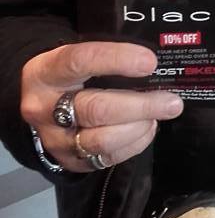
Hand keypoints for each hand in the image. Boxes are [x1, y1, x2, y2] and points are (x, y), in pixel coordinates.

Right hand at [21, 42, 182, 172]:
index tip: (149, 62)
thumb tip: (153, 63)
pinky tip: (146, 129)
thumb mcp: (77, 56)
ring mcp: (54, 139)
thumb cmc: (70, 74)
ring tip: (158, 116)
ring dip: (138, 128)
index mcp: (46, 71)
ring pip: (102, 139)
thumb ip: (107, 58)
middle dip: (140, 106)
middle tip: (172, 102)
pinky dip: (134, 144)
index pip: (80, 61)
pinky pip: (106, 158)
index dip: (117, 60)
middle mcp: (44, 107)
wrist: (39, 102)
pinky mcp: (69, 161)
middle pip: (96, 109)